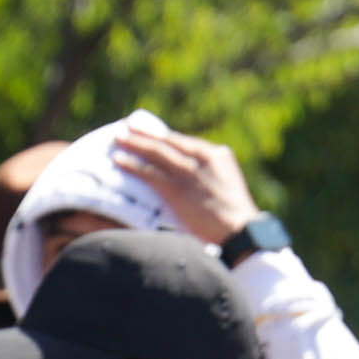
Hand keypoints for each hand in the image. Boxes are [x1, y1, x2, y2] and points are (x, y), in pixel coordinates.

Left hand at [111, 121, 259, 245]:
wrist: (241, 232)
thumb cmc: (236, 216)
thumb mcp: (227, 185)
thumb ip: (210, 175)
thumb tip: (188, 177)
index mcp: (217, 156)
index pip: (184, 141)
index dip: (163, 135)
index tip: (149, 132)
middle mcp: (201, 159)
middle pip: (167, 141)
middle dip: (145, 134)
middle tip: (127, 127)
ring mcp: (187, 173)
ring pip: (155, 153)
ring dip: (134, 144)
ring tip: (118, 139)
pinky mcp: (176, 189)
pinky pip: (149, 172)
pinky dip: (132, 164)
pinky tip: (119, 160)